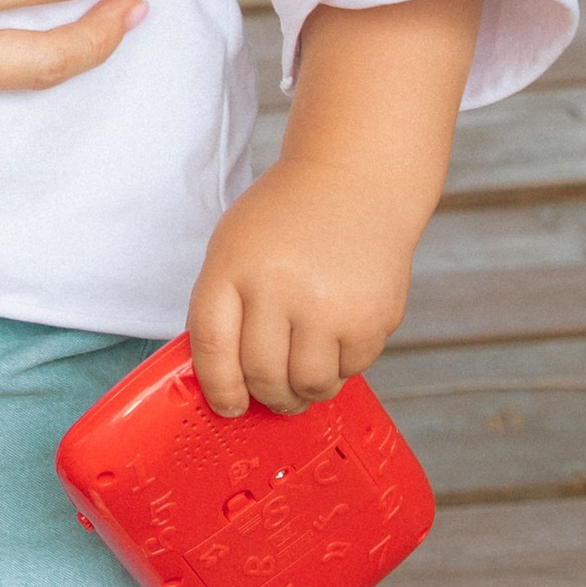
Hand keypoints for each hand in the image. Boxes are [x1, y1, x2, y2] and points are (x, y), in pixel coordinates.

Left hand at [187, 157, 414, 417]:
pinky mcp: (373, 318)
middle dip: (265, 396)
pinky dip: (342, 368)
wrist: (355, 181)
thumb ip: (222, 306)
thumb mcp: (234, 246)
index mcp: (233, 268)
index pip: (212, 349)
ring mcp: (329, 305)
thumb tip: (224, 378)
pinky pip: (351, 371)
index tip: (228, 405)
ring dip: (304, 392)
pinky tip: (337, 342)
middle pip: (262, 375)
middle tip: (271, 395)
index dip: (218, 388)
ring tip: (304, 378)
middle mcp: (279, 287)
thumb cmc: (286, 219)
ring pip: (308, 384)